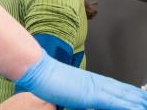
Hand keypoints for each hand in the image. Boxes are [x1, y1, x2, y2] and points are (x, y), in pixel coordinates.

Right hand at [16, 50, 146, 109]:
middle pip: (126, 92)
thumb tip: (81, 101)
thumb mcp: (66, 89)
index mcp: (92, 81)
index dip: (133, 95)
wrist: (37, 69)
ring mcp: (96, 88)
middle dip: (140, 98)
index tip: (142, 98)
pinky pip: (115, 103)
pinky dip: (128, 106)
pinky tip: (139, 108)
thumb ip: (78, 95)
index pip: (119, 89)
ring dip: (139, 102)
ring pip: (126, 97)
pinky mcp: (92, 94)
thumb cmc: (46, 78)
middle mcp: (97, 82)